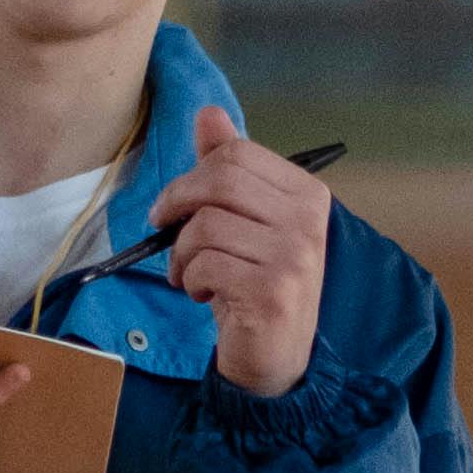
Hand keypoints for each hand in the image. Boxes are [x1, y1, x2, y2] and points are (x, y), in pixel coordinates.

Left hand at [153, 104, 334, 397]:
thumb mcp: (245, 222)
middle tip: (165, 232)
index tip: (175, 206)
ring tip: (190, 274)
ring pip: (206, 225)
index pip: (237, 153)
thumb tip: (209, 113)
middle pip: (219, 180)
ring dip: (182, 253)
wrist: (277, 358)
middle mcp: (307, 221)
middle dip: (177, 204)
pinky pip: (206, 264)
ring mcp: (294, 257)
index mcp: (306, 194)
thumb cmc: (257, 284)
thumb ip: (229, 169)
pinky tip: (204, 294)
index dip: (192, 175)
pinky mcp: (272, 292)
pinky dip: (191, 280)